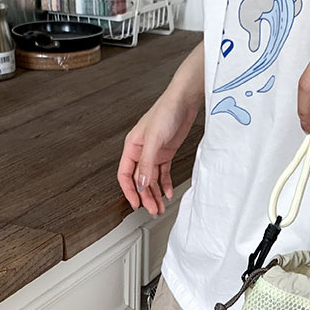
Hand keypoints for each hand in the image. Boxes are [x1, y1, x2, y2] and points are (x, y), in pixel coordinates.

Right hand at [118, 41, 203, 215]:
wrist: (185, 100)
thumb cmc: (166, 111)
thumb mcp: (154, 140)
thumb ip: (147, 164)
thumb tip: (141, 184)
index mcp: (132, 147)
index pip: (125, 174)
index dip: (129, 191)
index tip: (136, 204)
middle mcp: (141, 152)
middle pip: (140, 180)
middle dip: (145, 197)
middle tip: (152, 209)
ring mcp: (154, 153)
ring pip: (151, 179)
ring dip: (155, 194)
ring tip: (160, 207)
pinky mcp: (166, 153)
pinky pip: (163, 174)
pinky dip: (165, 184)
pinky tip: (168, 193)